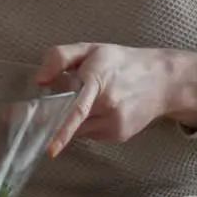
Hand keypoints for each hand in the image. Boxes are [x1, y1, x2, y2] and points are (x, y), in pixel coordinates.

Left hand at [35, 43, 196, 155]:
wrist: (162, 81)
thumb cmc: (122, 62)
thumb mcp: (90, 49)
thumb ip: (59, 57)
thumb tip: (39, 79)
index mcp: (98, 80)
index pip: (76, 109)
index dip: (61, 129)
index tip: (48, 147)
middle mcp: (108, 105)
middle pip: (71, 121)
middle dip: (52, 119)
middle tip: (34, 112)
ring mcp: (114, 123)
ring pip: (78, 129)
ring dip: (71, 121)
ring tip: (86, 101)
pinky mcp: (119, 135)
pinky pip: (90, 133)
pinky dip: (86, 124)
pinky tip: (97, 109)